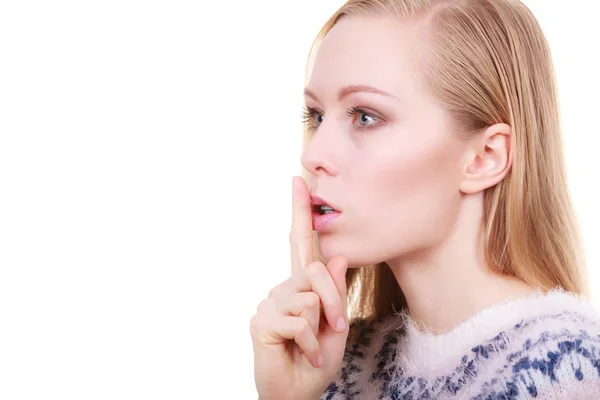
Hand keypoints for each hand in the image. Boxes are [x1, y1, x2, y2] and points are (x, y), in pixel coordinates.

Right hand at [250, 176, 348, 399]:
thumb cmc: (316, 359)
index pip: (299, 242)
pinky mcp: (261, 321)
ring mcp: (269, 304)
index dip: (299, 211)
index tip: (298, 180)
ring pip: (308, 297)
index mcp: (301, 286)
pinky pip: (299, 321)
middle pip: (313, 270)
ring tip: (313, 346)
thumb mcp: (335, 324)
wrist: (299, 392)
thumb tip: (335, 258)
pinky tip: (303, 353)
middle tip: (335, 327)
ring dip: (322, 326)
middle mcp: (282, 289)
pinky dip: (310, 342)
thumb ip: (333, 292)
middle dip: (333, 299)